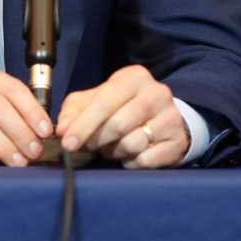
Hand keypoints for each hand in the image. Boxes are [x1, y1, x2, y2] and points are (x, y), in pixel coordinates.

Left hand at [56, 65, 189, 168]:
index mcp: (134, 77)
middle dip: (97, 140)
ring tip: (111, 147)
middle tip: (90, 146)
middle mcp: (157, 93)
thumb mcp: (96, 100)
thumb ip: (74, 111)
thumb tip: (62, 130)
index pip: (104, 102)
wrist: (162, 117)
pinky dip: (130, 162)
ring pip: (132, 144)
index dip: (83, 125)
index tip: (67, 143)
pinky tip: (128, 155)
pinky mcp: (178, 141)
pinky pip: (146, 160)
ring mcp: (171, 117)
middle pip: (118, 125)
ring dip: (114, 152)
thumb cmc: (122, 106)